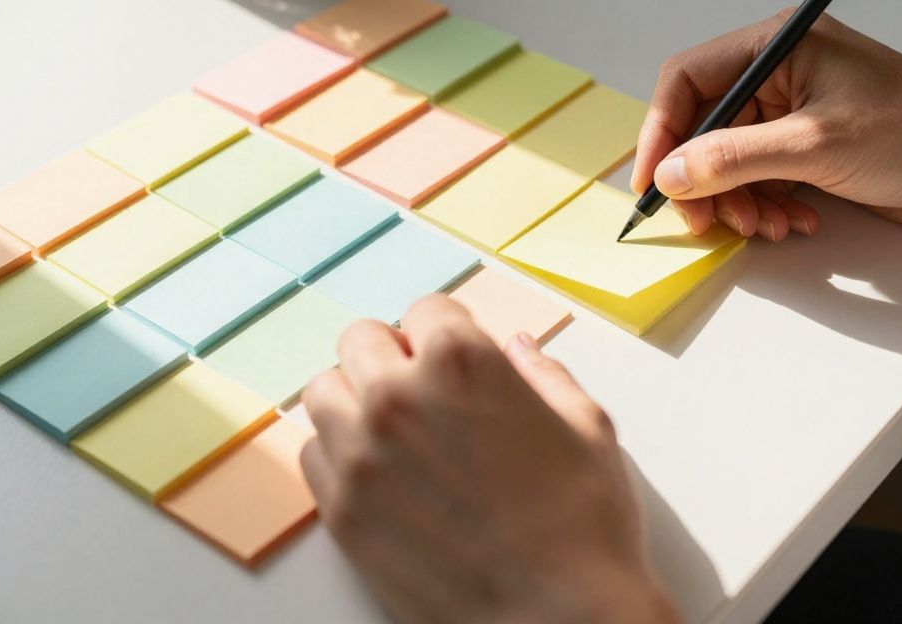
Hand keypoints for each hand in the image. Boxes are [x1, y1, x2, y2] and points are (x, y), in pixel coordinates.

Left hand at [301, 295, 679, 623]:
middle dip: (391, 357)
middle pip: (360, 339)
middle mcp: (398, 396)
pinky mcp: (341, 509)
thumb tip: (517, 349)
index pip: (425, 309)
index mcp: (461, 360)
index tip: (453, 359)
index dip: (445, 334)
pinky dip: (338, 456)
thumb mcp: (588, 428)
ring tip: (392, 433)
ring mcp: (360, 453)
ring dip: (354, 401)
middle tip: (420, 392)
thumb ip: (543, 375)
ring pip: (324, 392)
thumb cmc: (584, 528)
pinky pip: (313, 455)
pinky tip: (380, 476)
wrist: (560, 621)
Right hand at [631, 10, 901, 239]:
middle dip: (701, 179)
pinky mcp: (810, 148)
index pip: (689, 80)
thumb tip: (672, 173)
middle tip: (704, 221)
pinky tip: (792, 221)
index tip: (651, 180)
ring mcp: (795, 113)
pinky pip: (760, 178)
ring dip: (736, 200)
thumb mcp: (816, 145)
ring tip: (764, 225)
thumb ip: (734, 158)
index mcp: (779, 46)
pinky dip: (765, 205)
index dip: (660, 131)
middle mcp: (781, 73)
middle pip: (704, 126)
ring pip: (729, 161)